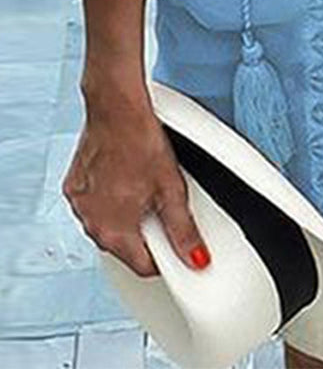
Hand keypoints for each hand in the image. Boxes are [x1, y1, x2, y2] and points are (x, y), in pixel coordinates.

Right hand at [62, 80, 210, 277]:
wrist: (116, 108)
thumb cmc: (140, 141)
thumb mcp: (171, 189)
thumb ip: (183, 230)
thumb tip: (196, 257)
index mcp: (114, 231)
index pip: (144, 266)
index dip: (165, 257)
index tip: (175, 245)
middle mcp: (91, 222)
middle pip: (125, 246)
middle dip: (145, 232)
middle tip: (159, 203)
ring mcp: (80, 204)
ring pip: (108, 224)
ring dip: (125, 215)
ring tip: (141, 185)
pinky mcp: (73, 185)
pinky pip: (94, 204)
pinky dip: (108, 198)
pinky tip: (123, 177)